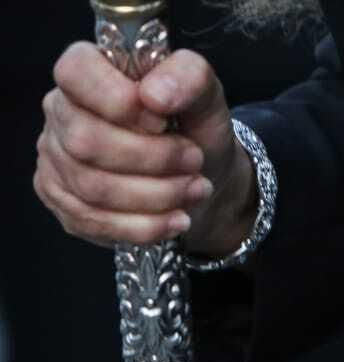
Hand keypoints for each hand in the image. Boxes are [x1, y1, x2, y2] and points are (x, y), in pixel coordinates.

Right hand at [35, 42, 254, 255]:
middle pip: (85, 141)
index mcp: (87, 73)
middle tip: (194, 161)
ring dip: (156, 195)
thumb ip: (188, 77)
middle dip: (153, 159)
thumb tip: (154, 94)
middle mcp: (61, 113)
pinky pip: (94, 221)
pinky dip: (145, 225)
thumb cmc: (196, 132)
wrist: (203, 181)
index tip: (162, 121)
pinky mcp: (64, 202)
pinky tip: (176, 219)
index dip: (118, 101)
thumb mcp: (206, 97)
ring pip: (91, 187)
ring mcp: (56, 159)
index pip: (75, 73)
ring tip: (195, 189)